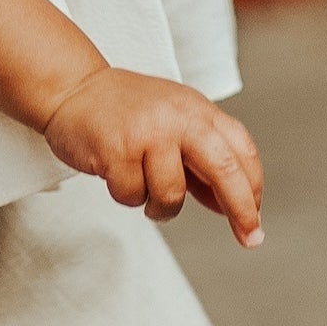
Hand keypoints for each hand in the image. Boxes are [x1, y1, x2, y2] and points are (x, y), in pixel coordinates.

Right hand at [41, 68, 264, 243]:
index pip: (241, 151)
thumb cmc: (126, 111)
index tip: (253, 220)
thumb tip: (230, 208)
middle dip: (241, 210)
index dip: (252, 189)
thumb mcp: (174, 125)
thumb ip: (201, 162)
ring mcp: (148, 133)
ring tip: (143, 190)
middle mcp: (178, 118)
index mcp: (198, 110)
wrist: (72, 86)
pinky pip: (133, 196)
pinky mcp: (117, 149)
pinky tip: (116, 174)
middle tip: (250, 238)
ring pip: (172, 195)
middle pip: (225, 170)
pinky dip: (126, 195)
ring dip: (160, 207)